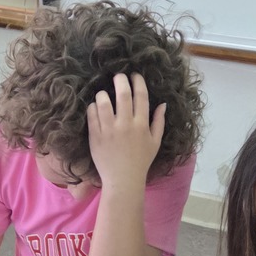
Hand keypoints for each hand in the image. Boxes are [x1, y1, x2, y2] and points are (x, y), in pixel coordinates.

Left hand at [87, 72, 166, 189]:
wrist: (123, 180)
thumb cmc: (141, 161)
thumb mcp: (155, 143)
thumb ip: (159, 122)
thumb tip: (163, 105)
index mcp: (142, 125)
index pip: (141, 96)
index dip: (138, 82)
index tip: (134, 75)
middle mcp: (126, 125)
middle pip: (122, 94)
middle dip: (120, 80)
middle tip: (118, 76)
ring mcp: (109, 130)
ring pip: (104, 102)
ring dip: (104, 94)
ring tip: (104, 94)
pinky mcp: (96, 137)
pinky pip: (92, 115)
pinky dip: (93, 107)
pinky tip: (95, 107)